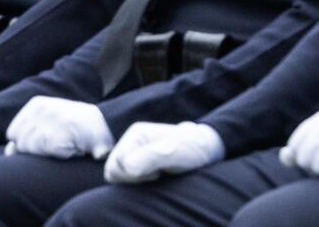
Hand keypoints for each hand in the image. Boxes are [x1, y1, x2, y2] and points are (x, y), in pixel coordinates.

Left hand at [4, 97, 111, 159]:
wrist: (111, 123)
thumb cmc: (79, 131)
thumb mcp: (48, 127)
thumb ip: (28, 136)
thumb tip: (10, 150)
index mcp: (36, 105)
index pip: (13, 133)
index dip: (26, 145)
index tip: (47, 143)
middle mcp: (43, 107)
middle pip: (21, 142)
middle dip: (35, 151)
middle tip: (58, 145)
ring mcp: (53, 118)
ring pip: (32, 147)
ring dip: (47, 153)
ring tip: (66, 145)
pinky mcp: (63, 131)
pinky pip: (48, 150)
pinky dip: (61, 154)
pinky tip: (72, 149)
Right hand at [103, 122, 223, 184]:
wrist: (205, 152)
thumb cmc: (193, 149)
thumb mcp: (177, 152)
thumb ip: (152, 156)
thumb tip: (127, 166)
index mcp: (136, 134)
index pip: (116, 164)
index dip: (133, 175)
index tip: (156, 172)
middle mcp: (131, 143)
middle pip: (113, 170)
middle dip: (132, 179)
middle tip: (157, 175)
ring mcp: (133, 153)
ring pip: (117, 176)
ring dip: (135, 181)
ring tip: (156, 176)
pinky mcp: (137, 164)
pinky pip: (125, 179)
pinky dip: (137, 183)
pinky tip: (155, 178)